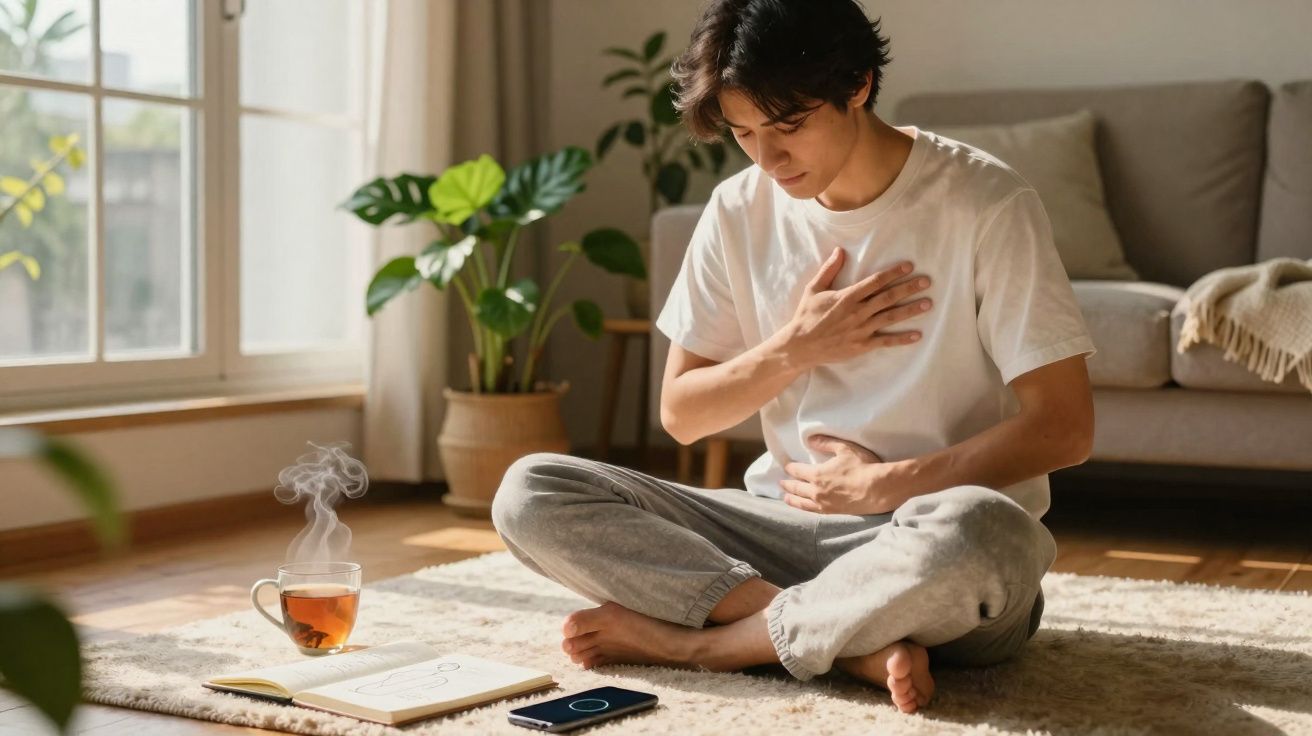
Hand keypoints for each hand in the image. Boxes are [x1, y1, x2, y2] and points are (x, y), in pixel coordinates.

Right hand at [780, 247, 933, 371]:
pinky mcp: (862, 345)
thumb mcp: (814, 289)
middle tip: (926, 281)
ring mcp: (861, 329)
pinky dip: (902, 339)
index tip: (909, 266)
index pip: (875, 281)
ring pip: (891, 317)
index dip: (894, 272)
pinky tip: (917, 335)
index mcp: (847, 296)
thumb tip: (840, 251)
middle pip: (888, 297)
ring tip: (928, 303)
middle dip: (909, 288)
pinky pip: (885, 341)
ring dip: (910, 310)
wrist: (800, 346)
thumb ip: (829, 270)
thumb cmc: (806, 316)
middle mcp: (857, 312)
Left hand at [780, 434, 906, 514]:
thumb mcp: (845, 448)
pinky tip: (804, 508)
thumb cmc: (862, 466)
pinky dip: (804, 508)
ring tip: (786, 498)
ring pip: (802, 502)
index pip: (798, 471)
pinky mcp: (833, 512)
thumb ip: (826, 442)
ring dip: (792, 499)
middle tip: (781, 483)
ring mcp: (824, 503)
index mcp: (817, 474)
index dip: (790, 468)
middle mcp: (816, 491)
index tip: (786, 466)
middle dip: (788, 484)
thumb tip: (810, 439)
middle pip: (797, 488)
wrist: (877, 490)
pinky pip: (813, 511)